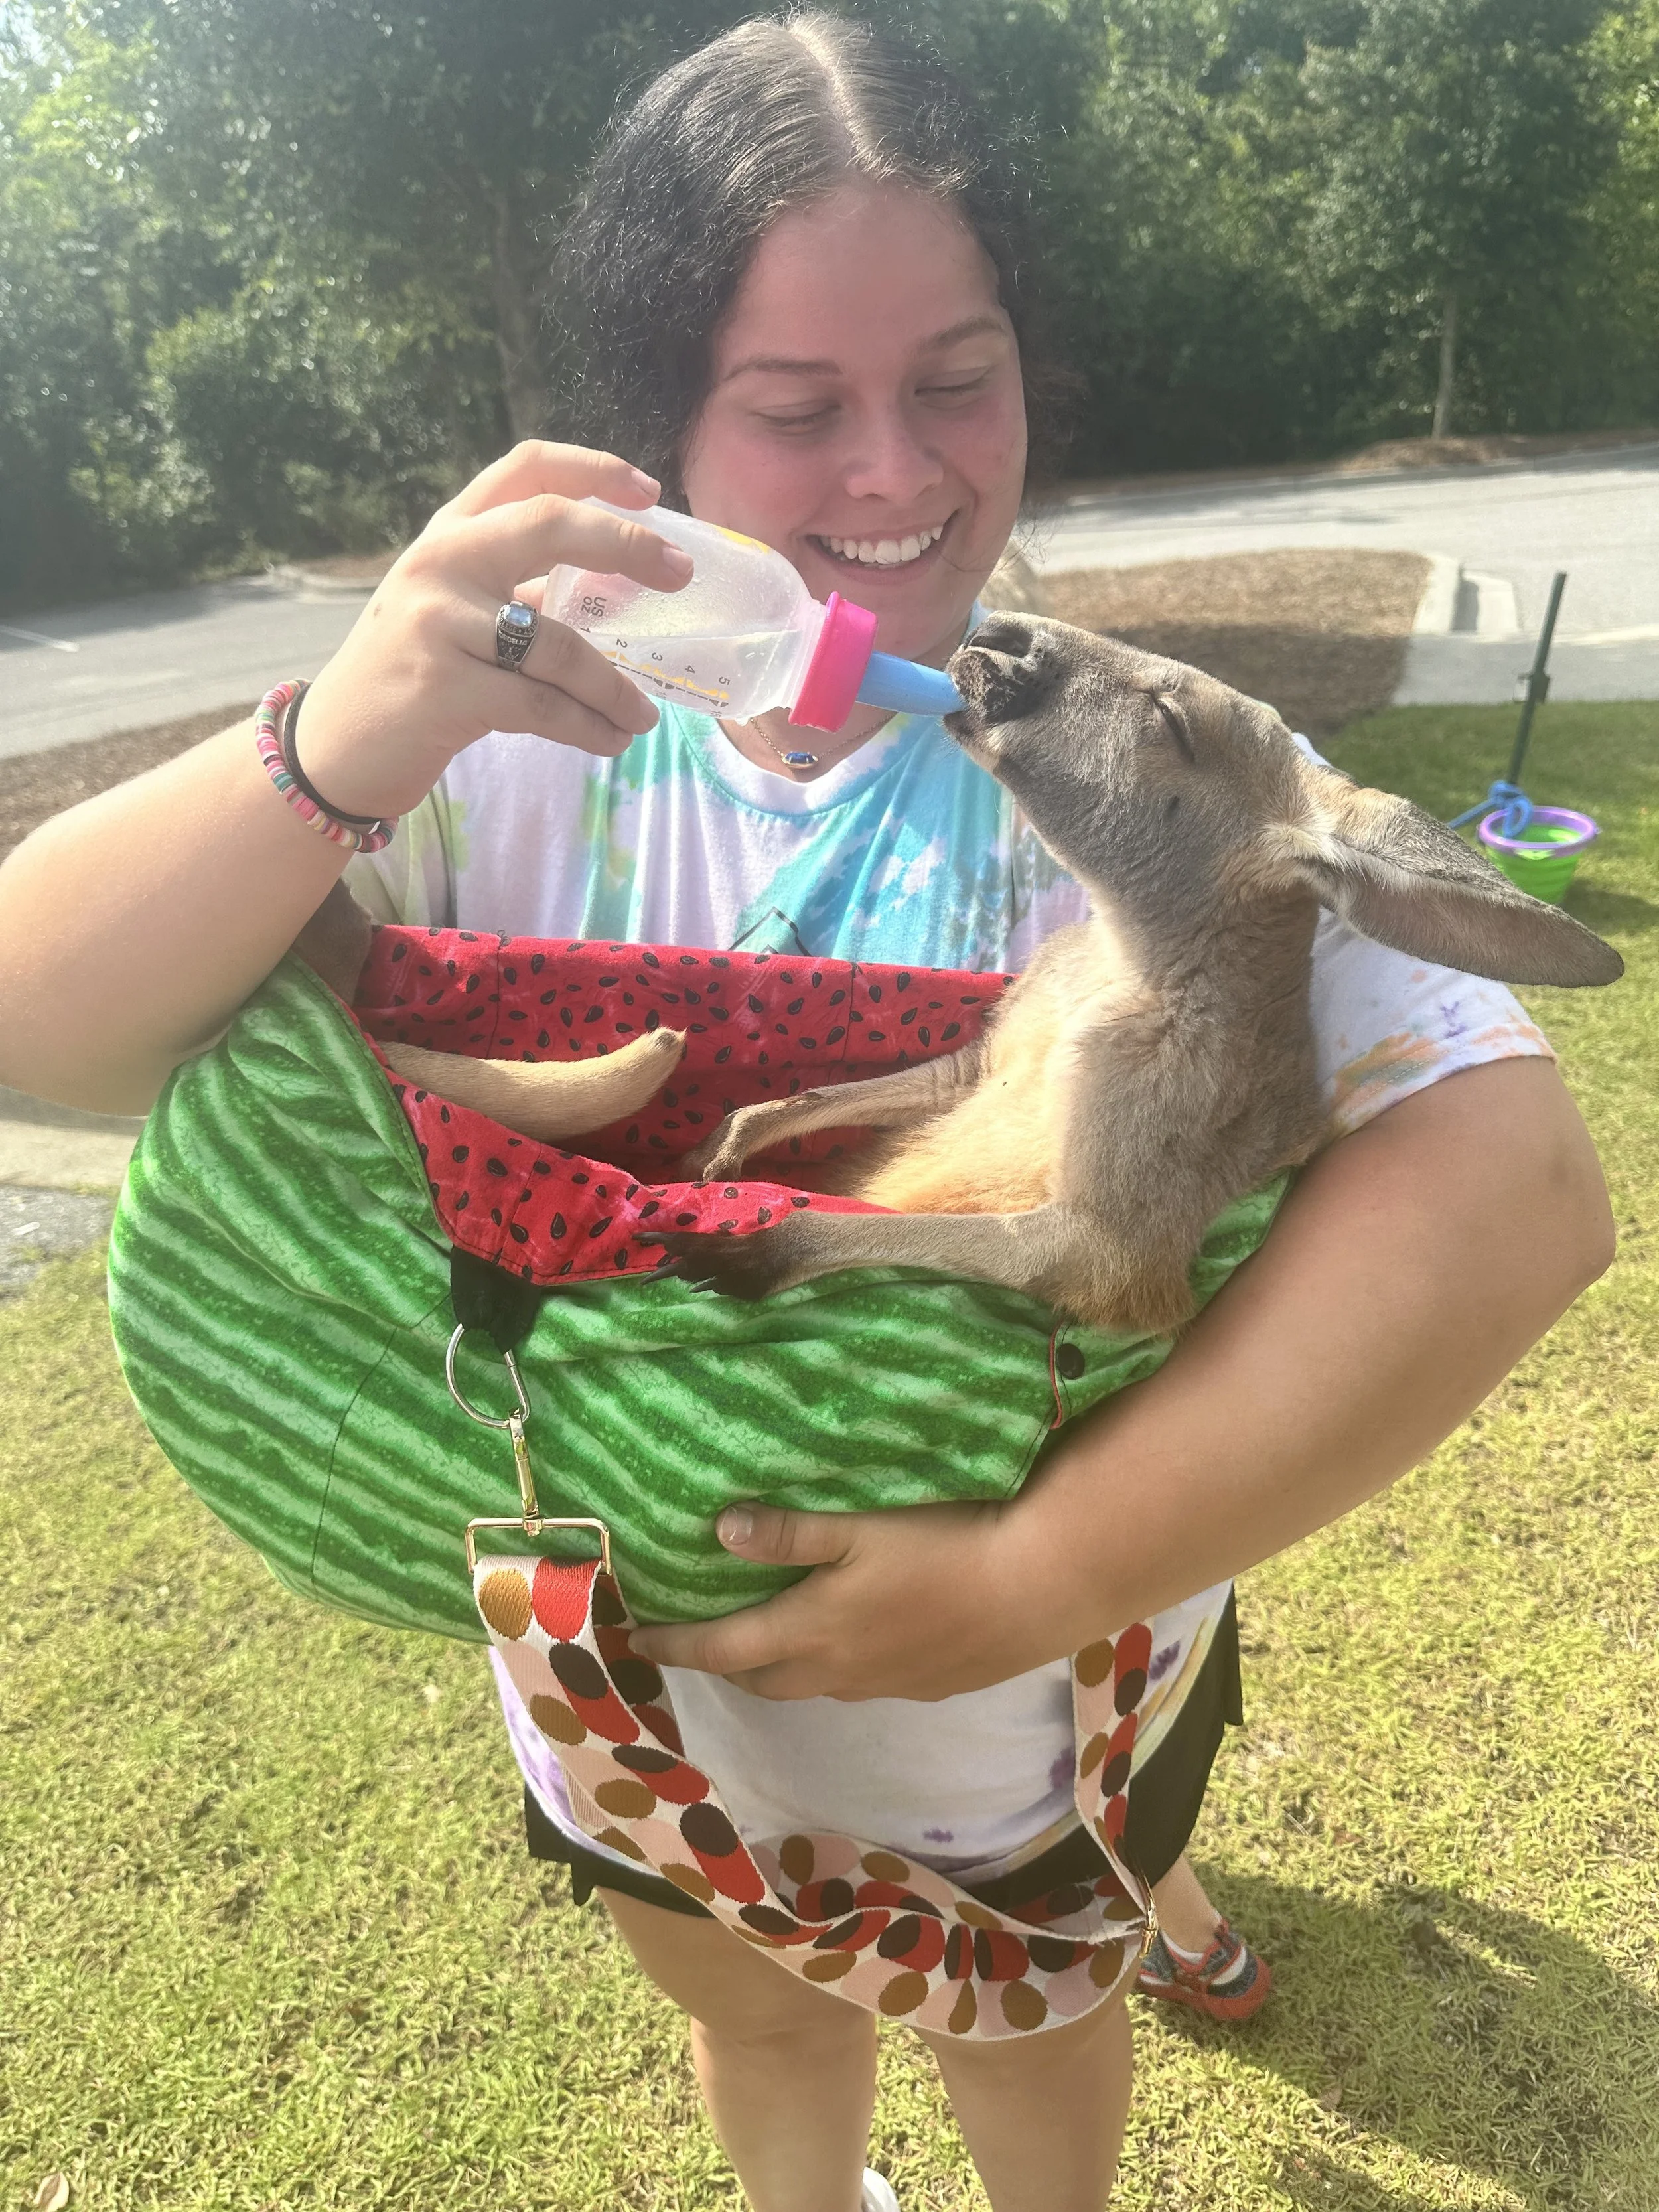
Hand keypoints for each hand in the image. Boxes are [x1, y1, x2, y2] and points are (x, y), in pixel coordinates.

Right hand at [295, 441, 693, 819]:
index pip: (525, 468)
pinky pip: (541, 705)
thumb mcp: (457, 608)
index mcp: (450, 532)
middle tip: (680, 574)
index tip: (650, 491)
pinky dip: (589, 726)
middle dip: (626, 544)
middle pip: (549, 524)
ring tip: (642, 714)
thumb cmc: (412, 673)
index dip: (595, 468)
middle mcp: (441, 562)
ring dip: (614, 686)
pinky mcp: (444, 689)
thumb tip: (623, 585)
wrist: (336, 746)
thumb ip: (522, 587)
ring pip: (558, 643)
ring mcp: (438, 623)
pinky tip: (612, 739)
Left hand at [629, 1498, 1070, 1701]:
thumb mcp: (858, 1528)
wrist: (1036, 1590)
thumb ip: (789, 1535)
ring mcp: (885, 1687)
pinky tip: (852, 1644)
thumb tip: (718, 1532)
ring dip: (778, 1669)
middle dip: (723, 1664)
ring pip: (812, 1686)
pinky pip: (859, 1686)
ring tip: (766, 1642)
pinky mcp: (927, 1688)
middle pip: (762, 1680)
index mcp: (811, 1633)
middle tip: (697, 1643)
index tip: (634, 1644)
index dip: (675, 1647)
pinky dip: (833, 1669)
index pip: (722, 1648)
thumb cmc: (942, 1547)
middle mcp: (837, 1672)